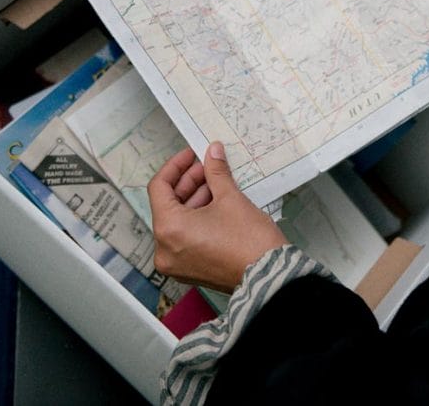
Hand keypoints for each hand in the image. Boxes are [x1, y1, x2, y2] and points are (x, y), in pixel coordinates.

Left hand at [148, 142, 287, 292]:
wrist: (269, 276)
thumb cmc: (249, 242)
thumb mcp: (230, 198)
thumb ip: (216, 172)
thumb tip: (213, 153)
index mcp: (169, 229)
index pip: (159, 188)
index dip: (175, 166)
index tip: (190, 155)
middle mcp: (165, 249)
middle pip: (168, 205)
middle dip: (189, 183)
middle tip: (207, 166)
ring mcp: (176, 262)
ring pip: (177, 221)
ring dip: (194, 200)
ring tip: (216, 183)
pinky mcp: (189, 269)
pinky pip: (185, 237)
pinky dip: (196, 219)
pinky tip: (215, 203)